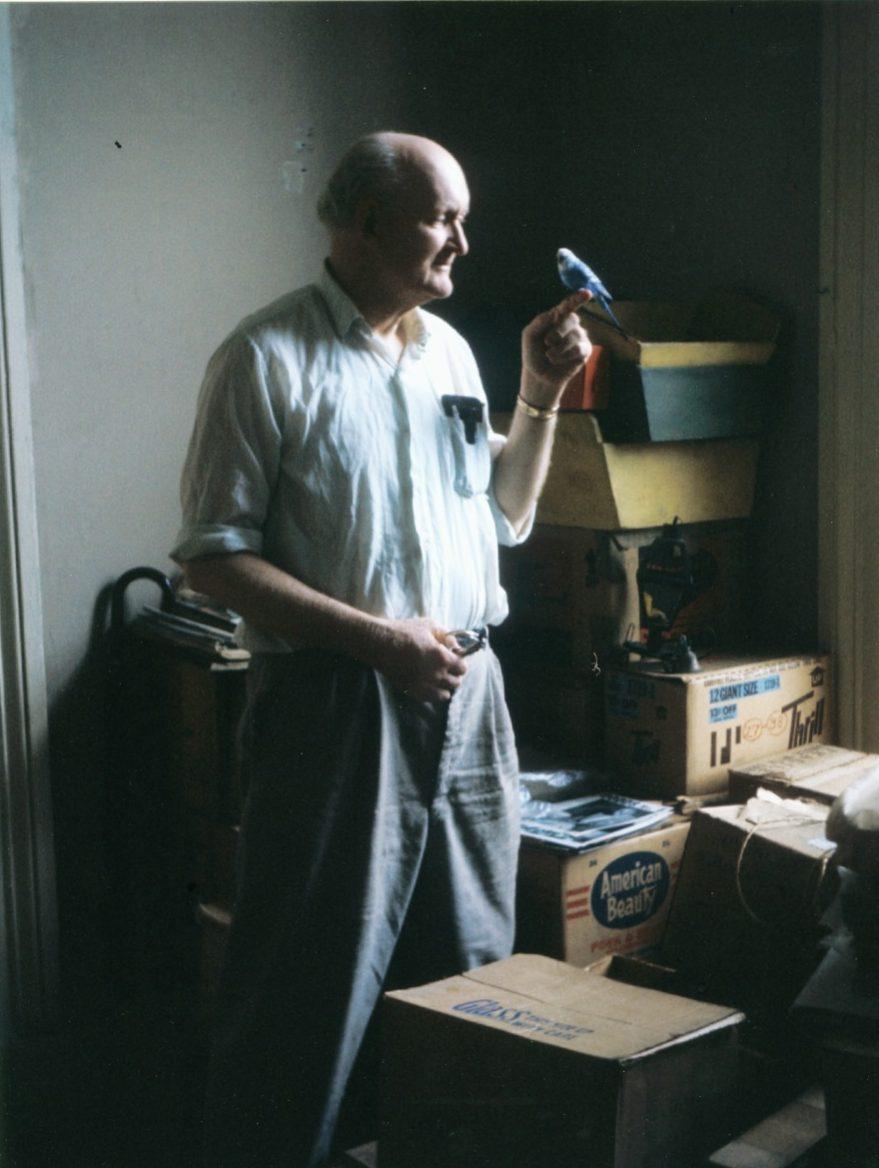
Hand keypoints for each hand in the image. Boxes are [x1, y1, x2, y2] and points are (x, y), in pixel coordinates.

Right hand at [371, 617, 467, 702]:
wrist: (379, 643)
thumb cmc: (404, 631)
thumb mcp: (429, 625)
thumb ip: (446, 636)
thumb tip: (455, 646)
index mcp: (442, 658)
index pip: (462, 668)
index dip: (460, 663)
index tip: (454, 658)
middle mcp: (435, 675)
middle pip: (456, 683)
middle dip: (454, 675)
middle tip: (447, 667)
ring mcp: (423, 685)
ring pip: (444, 695)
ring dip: (445, 686)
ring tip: (438, 678)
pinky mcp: (411, 691)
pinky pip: (429, 699)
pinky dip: (432, 693)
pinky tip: (428, 684)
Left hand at [520, 290, 592, 406]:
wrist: (538, 376)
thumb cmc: (533, 353)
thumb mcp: (529, 335)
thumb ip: (540, 321)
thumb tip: (556, 312)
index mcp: (557, 317)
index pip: (568, 305)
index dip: (578, 298)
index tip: (587, 293)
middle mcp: (571, 325)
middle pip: (572, 319)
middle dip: (558, 331)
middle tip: (547, 342)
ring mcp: (580, 337)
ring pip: (574, 336)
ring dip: (558, 348)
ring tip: (549, 356)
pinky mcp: (585, 351)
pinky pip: (579, 349)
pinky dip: (565, 355)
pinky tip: (556, 360)